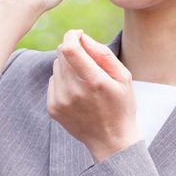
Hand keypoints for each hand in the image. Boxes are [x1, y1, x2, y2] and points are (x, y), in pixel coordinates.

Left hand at [47, 28, 140, 162]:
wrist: (111, 141)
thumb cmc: (121, 106)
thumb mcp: (123, 77)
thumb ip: (103, 54)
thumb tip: (82, 38)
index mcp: (94, 82)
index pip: (70, 49)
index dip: (72, 35)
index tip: (78, 34)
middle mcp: (74, 91)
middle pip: (61, 54)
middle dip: (73, 50)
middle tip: (87, 61)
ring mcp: (61, 101)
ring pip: (56, 67)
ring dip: (68, 66)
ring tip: (84, 81)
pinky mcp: (53, 108)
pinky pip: (53, 81)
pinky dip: (63, 81)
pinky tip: (77, 93)